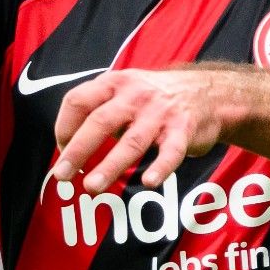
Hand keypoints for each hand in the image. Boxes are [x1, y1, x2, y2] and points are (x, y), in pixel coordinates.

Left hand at [51, 69, 224, 191]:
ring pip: (131, 141)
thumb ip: (99, 110)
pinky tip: (149, 182)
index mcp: (114, 83)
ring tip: (92, 187)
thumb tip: (68, 147)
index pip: (78, 100)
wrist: (208, 92)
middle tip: (62, 175)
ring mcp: (160, 112)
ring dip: (110, 166)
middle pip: (100, 122)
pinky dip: (160, 167)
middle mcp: (135, 95)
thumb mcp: (125, 89)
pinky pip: (170, 151)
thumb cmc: (154, 98)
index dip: (64, 126)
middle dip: (78, 150)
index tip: (62, 149)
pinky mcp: (183, 129)